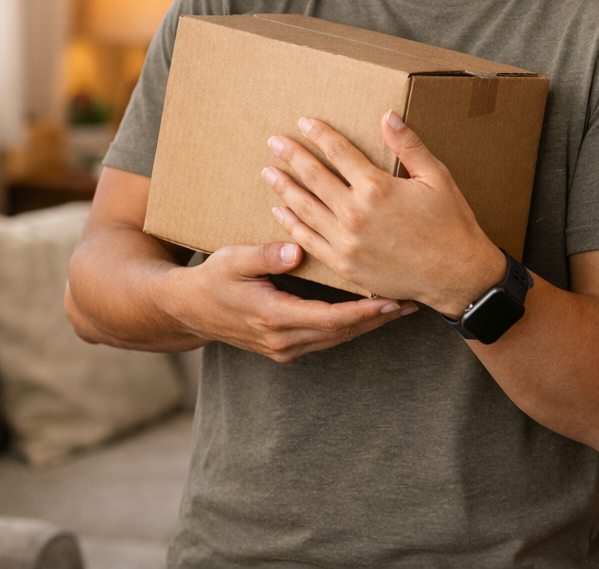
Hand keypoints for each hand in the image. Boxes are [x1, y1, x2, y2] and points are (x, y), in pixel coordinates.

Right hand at [160, 239, 415, 362]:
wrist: (187, 309)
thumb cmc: (212, 279)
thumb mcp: (232, 260)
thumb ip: (265, 255)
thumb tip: (297, 249)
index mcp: (273, 318)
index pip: (330, 319)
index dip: (363, 310)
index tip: (391, 299)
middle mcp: (282, 340)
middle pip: (342, 333)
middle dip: (377, 318)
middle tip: (411, 302)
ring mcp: (284, 348)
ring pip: (337, 339)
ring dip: (369, 324)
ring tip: (401, 307)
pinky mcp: (285, 347)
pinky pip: (327, 338)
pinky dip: (351, 326)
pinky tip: (372, 313)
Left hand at [262, 112, 505, 317]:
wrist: (457, 275)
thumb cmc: (451, 224)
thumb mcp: (437, 177)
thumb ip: (408, 145)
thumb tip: (388, 116)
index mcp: (377, 187)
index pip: (338, 152)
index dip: (319, 134)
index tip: (304, 122)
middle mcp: (356, 213)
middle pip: (314, 176)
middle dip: (292, 155)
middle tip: (275, 141)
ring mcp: (347, 241)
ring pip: (304, 208)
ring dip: (284, 187)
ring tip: (269, 172)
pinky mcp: (344, 265)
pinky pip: (309, 241)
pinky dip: (291, 224)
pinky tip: (280, 211)